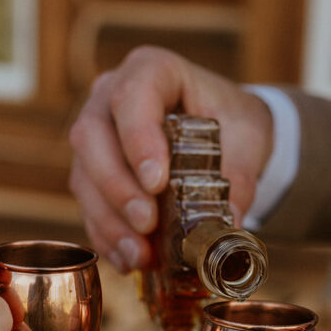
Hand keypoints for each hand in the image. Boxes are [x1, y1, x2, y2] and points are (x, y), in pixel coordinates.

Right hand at [68, 46, 273, 270]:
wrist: (226, 133)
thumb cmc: (233, 124)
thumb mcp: (246, 141)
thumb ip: (238, 178)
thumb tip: (227, 225)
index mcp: (152, 70)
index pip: (131, 97)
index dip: (137, 140)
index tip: (157, 182)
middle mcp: (111, 96)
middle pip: (91, 136)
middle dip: (117, 187)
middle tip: (147, 224)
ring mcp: (96, 134)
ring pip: (83, 174)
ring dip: (109, 220)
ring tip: (140, 255)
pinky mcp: (92, 171)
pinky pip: (87, 203)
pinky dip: (107, 235)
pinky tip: (129, 260)